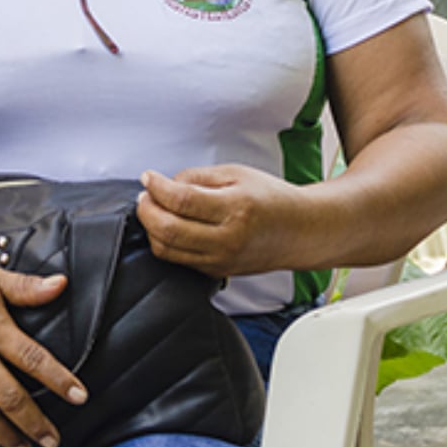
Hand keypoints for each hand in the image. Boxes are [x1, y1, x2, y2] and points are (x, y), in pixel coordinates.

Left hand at [138, 165, 302, 277]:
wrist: (301, 231)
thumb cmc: (272, 200)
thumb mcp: (236, 174)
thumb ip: (197, 177)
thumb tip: (164, 184)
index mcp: (235, 209)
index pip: (181, 200)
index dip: (156, 187)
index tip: (149, 177)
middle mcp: (228, 239)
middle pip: (168, 229)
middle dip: (146, 209)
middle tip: (146, 195)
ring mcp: (222, 260)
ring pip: (167, 250)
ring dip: (151, 227)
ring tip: (154, 209)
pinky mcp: (217, 272)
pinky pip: (178, 260)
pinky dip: (165, 242)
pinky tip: (169, 225)